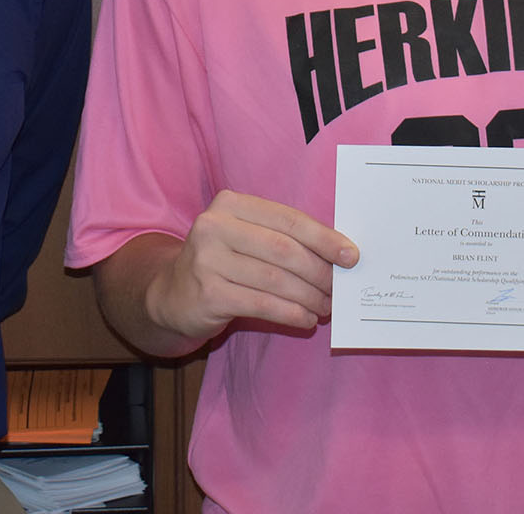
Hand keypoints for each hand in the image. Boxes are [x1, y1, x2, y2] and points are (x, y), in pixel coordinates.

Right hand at [141, 190, 357, 348]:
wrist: (172, 294)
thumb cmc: (224, 262)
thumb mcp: (246, 238)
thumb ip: (283, 238)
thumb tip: (338, 255)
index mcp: (230, 204)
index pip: (288, 220)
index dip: (324, 238)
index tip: (351, 256)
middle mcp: (214, 226)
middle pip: (284, 250)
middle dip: (320, 272)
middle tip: (340, 288)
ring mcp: (207, 260)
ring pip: (276, 280)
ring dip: (309, 296)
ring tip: (326, 306)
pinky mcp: (207, 294)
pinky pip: (262, 304)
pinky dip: (291, 313)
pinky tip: (305, 318)